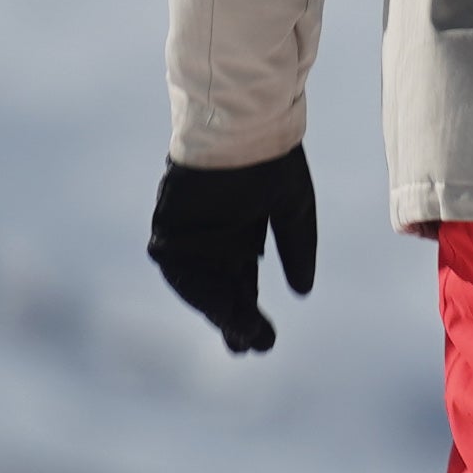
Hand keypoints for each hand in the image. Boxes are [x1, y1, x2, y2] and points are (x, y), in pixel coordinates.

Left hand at [149, 153, 318, 356]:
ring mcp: (190, 234)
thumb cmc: (271, 159)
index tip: (266, 341)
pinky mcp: (170, 224)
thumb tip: (302, 291)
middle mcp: (213, 239)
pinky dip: (195, 289)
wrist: (242, 125)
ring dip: (216, 310)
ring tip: (238, 332)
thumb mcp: (293, 210)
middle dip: (233, 321)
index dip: (250, 316)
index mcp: (241, 235)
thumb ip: (297, 248)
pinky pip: (177, 267)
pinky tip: (217, 306)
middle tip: (250, 346)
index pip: (242, 286)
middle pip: (219, 292)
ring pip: (200, 285)